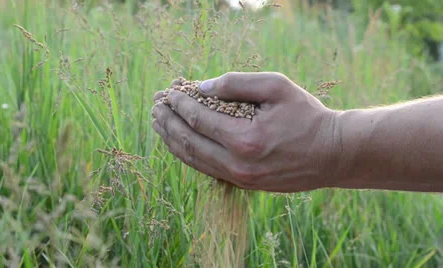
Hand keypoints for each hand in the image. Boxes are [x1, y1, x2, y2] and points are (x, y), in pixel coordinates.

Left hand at [151, 72, 339, 192]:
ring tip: (158, 123)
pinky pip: (205, 168)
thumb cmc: (307, 117)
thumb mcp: (277, 88)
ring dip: (171, 139)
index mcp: (245, 140)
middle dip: (167, 122)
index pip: (198, 120)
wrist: (331, 154)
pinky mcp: (243, 184)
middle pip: (188, 142)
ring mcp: (239, 179)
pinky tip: (179, 143)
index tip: (169, 92)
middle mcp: (237, 165)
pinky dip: (187, 154)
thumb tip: (204, 87)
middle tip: (155, 106)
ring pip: (192, 159)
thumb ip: (238, 83)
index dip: (179, 104)